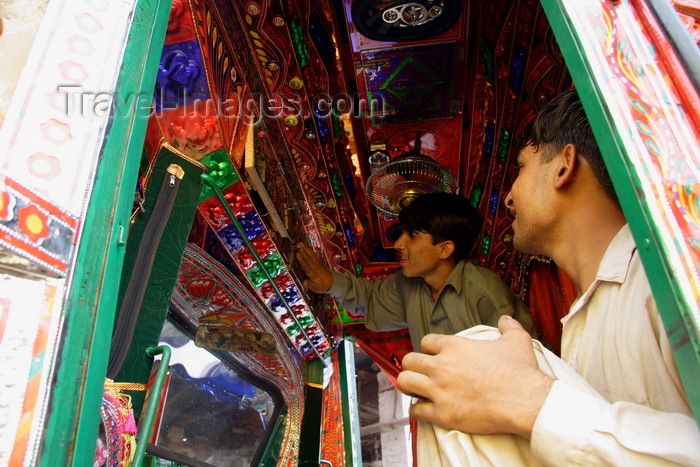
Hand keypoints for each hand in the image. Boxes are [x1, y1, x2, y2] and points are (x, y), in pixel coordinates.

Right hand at [295, 242, 333, 292]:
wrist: (332, 282)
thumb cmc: (322, 286)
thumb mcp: (316, 288)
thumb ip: (310, 285)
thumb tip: (304, 282)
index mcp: (312, 273)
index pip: (306, 266)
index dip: (301, 260)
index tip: (297, 254)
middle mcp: (314, 267)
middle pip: (308, 258)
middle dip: (303, 251)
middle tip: (297, 245)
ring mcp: (317, 263)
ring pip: (311, 255)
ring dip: (305, 249)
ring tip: (300, 243)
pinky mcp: (319, 262)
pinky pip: (314, 255)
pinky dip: (310, 250)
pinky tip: (307, 247)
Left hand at [396, 316, 553, 437]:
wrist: (524, 401)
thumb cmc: (521, 371)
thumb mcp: (517, 340)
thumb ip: (508, 326)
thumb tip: (506, 319)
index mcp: (454, 346)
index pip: (426, 342)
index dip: (428, 349)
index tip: (433, 357)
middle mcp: (442, 366)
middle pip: (409, 361)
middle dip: (413, 367)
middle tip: (420, 374)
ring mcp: (439, 390)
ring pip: (406, 383)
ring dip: (409, 386)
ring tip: (417, 390)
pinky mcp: (442, 413)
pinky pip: (416, 411)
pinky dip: (418, 411)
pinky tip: (425, 410)